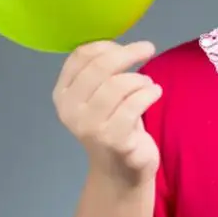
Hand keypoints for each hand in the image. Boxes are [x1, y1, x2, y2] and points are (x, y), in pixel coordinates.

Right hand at [53, 41, 162, 187]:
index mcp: (63, 94)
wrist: (119, 171)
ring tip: (148, 85)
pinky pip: (134, 104)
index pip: (80, 56)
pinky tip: (154, 93)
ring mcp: (90, 127)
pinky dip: (149, 92)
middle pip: (100, 67)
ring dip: (140, 79)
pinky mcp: (114, 139)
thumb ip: (100, 70)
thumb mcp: (98, 95)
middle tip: (148, 48)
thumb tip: (119, 45)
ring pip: (119, 84)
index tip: (124, 47)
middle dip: (128, 53)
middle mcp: (70, 110)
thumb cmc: (111, 123)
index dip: (107, 45)